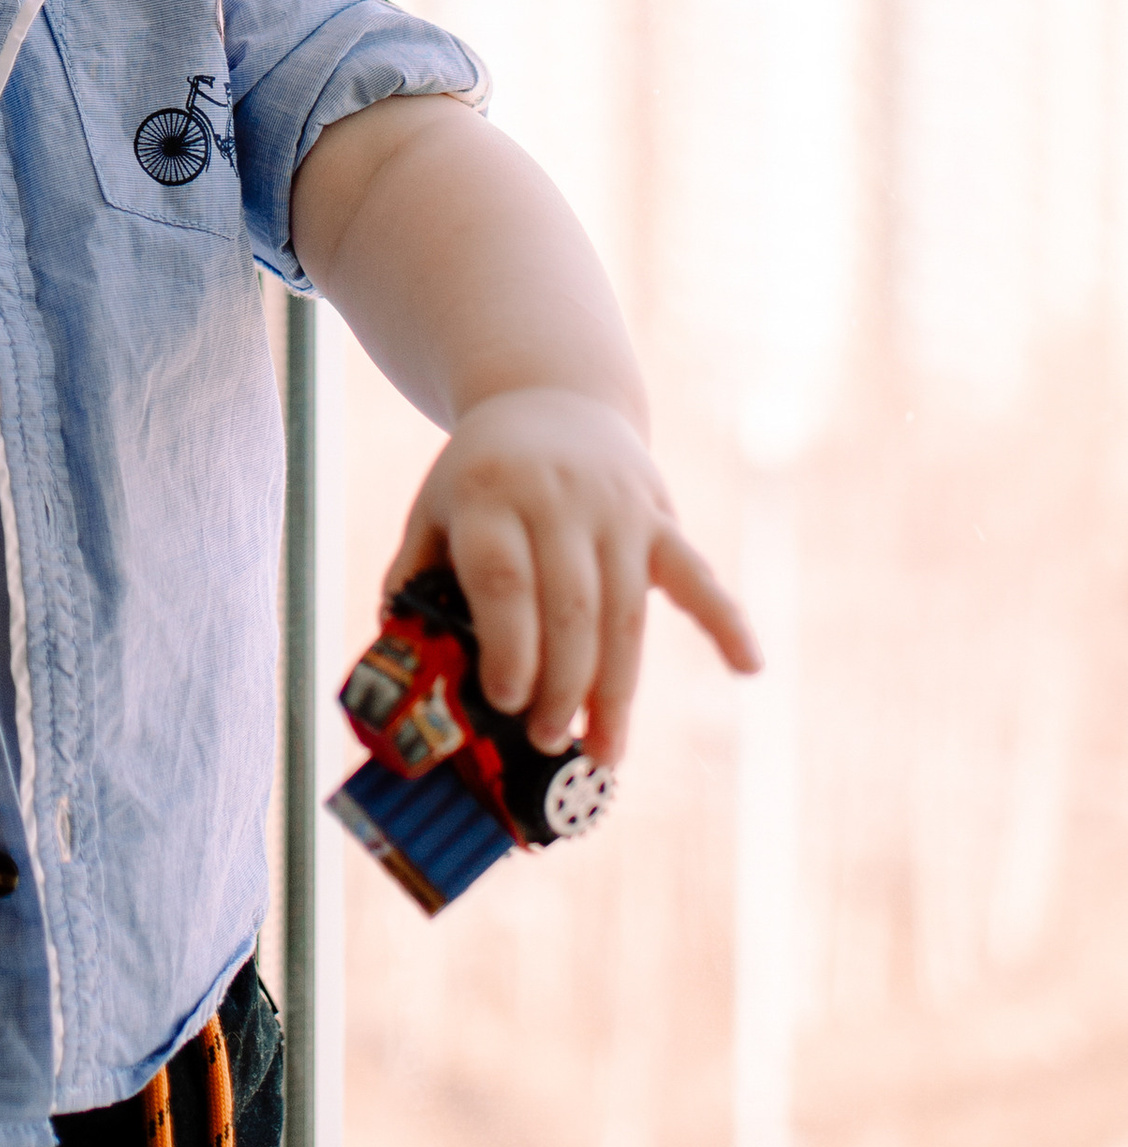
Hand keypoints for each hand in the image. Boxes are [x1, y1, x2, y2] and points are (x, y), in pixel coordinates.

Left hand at [386, 387, 758, 766]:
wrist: (551, 397)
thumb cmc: (482, 476)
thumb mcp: (433, 509)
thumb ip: (413, 578)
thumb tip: (399, 658)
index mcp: (490, 494)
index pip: (504, 577)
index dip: (508, 645)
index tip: (505, 701)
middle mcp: (557, 497)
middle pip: (570, 605)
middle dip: (563, 684)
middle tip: (549, 740)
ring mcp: (616, 506)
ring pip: (626, 610)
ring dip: (618, 688)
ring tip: (605, 750)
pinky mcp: (659, 518)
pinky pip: (697, 574)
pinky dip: (725, 621)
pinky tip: (747, 667)